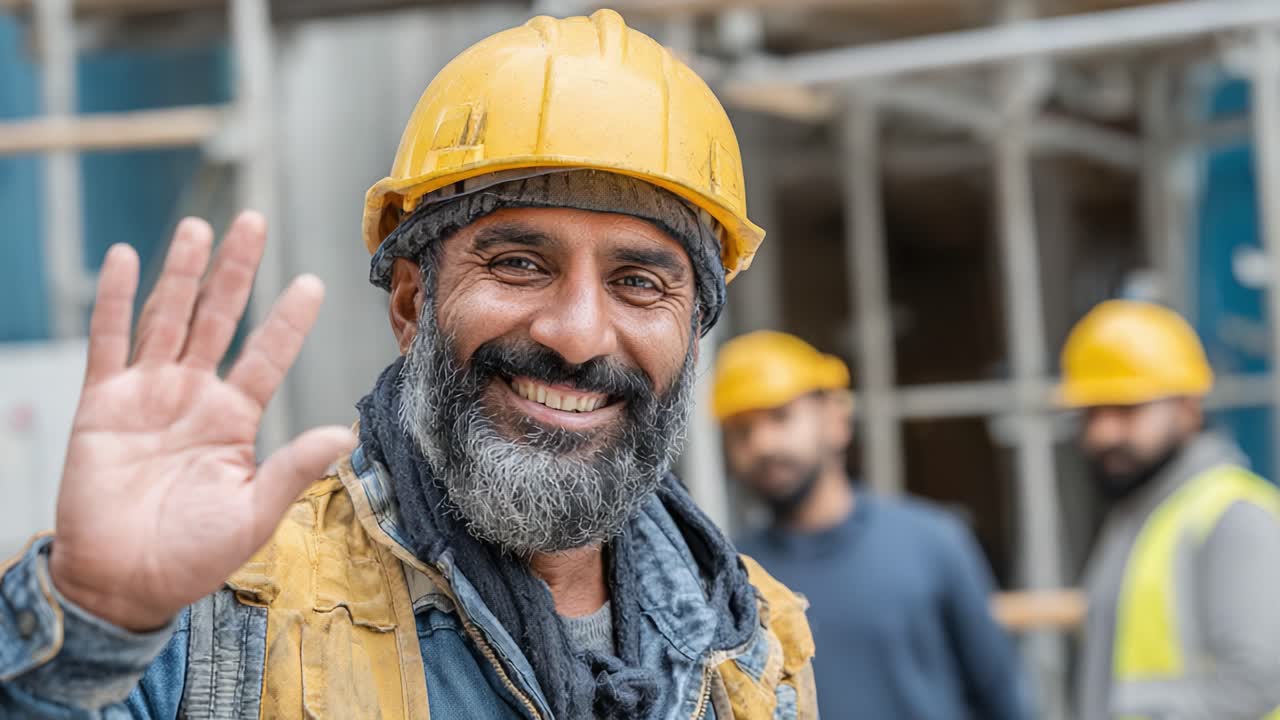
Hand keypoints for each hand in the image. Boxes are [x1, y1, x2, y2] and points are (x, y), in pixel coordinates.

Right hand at [48, 212, 355, 631]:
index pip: (267, 355)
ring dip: (182, 273)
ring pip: (168, 319)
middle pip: (219, 318)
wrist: (122, 583)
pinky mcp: (101, 404)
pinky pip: (108, 343)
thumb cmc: (191, 556)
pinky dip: (115, 301)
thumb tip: (345, 433)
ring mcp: (147, 395)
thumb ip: (293, 468)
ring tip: (199, 227)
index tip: (312, 281)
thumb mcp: (253, 513)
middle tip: (254, 221)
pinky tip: (127, 260)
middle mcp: (194, 396)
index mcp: (233, 420)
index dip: (287, 319)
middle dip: (236, 271)